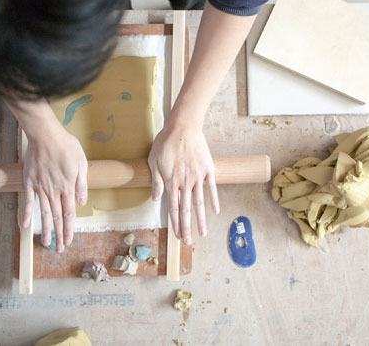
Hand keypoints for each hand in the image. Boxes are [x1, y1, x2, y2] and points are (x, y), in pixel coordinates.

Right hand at [21, 126, 87, 252]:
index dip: (69, 228)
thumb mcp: (81, 163)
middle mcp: (53, 190)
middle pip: (57, 217)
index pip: (69, 213)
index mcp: (67, 186)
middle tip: (59, 249)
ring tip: (46, 243)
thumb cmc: (66, 146)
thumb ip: (82, 184)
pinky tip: (24, 225)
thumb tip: (82, 202)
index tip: (69, 240)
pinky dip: (25, 213)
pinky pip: (27, 200)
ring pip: (44, 212)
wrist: (45, 135)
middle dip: (59, 234)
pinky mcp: (29, 181)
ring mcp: (40, 187)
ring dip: (45, 228)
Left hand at [148, 122, 219, 244]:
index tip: (177, 235)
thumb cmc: (165, 142)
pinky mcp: (207, 169)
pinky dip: (214, 200)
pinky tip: (215, 211)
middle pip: (186, 209)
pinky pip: (211, 188)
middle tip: (188, 242)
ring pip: (200, 202)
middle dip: (187, 227)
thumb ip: (156, 181)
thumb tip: (157, 199)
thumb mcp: (154, 160)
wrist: (183, 126)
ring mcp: (197, 177)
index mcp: (171, 182)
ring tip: (203, 233)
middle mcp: (185, 182)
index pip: (173, 208)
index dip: (175, 223)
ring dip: (201, 219)